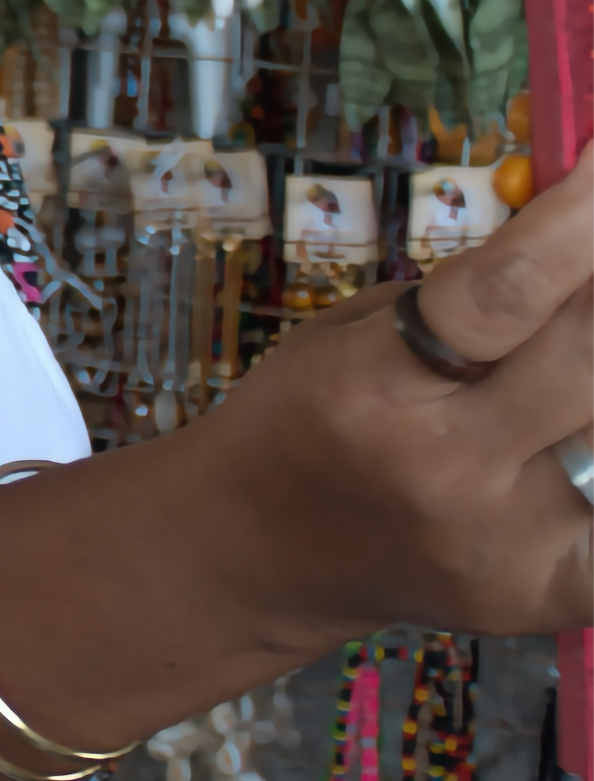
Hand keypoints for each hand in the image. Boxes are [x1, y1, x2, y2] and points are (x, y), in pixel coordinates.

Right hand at [209, 143, 592, 636]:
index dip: (581, 219)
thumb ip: (461, 299)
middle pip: (589, 353)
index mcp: (373, 386)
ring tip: (567, 341)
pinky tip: (577, 432)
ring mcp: (504, 542)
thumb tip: (577, 238)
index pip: (507, 290)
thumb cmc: (301, 416)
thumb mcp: (348, 334)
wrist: (256, 549)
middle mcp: (444, 466)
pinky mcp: (544, 596)